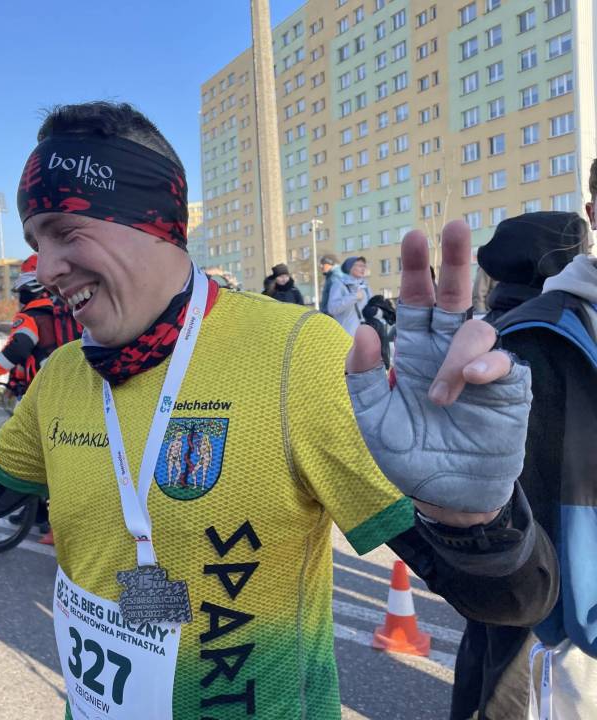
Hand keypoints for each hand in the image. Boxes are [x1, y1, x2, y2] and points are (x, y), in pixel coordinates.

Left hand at [345, 221, 530, 523]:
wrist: (444, 495)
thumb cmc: (407, 455)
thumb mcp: (373, 418)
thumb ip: (363, 377)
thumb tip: (364, 329)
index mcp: (415, 352)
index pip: (417, 302)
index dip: (417, 270)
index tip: (413, 236)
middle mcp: (447, 352)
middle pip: (454, 295)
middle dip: (454, 260)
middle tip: (453, 226)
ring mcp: (478, 369)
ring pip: (476, 329)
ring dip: (457, 353)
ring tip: (441, 395)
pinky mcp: (506, 390)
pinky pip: (503, 362)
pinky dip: (486, 366)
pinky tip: (471, 380)